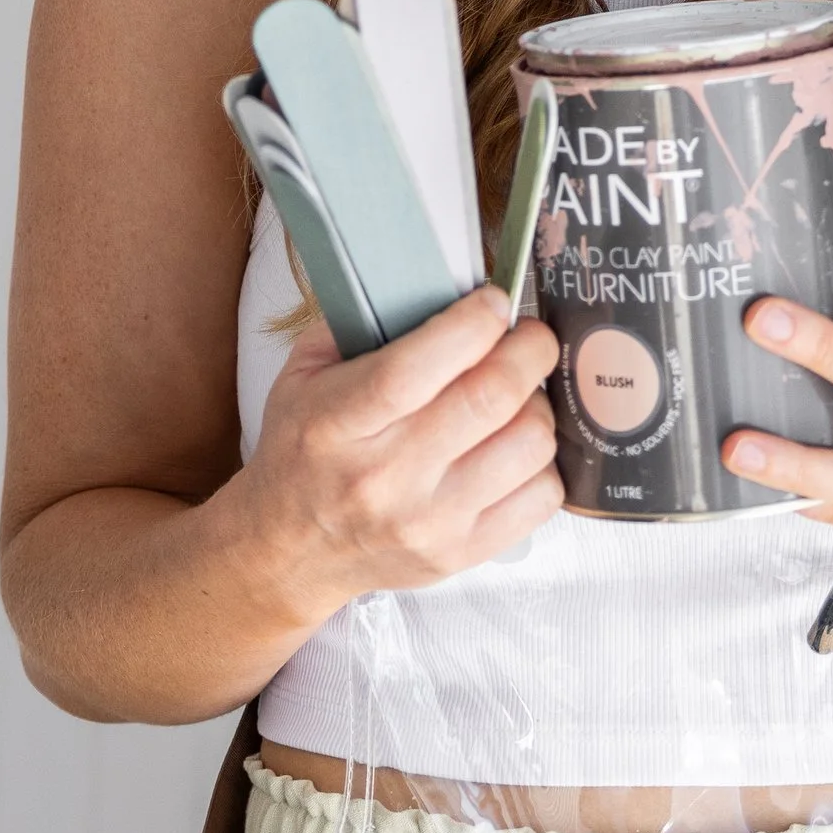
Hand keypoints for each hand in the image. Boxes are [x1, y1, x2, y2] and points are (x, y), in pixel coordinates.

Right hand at [229, 290, 563, 629]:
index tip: (494, 300)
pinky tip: (516, 444)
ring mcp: (428, 522)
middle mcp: (384, 477)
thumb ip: (360, 320)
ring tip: (518, 394)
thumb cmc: (303, 452)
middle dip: (528, 349)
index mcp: (337, 423)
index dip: (473, 323)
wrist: (288, 552)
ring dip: (538, 404)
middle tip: (528, 335)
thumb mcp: (304, 375)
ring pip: (529, 443)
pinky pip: (543, 497)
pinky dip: (544, 460)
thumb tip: (440, 278)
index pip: (416, 368)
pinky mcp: (462, 553)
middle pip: (489, 398)